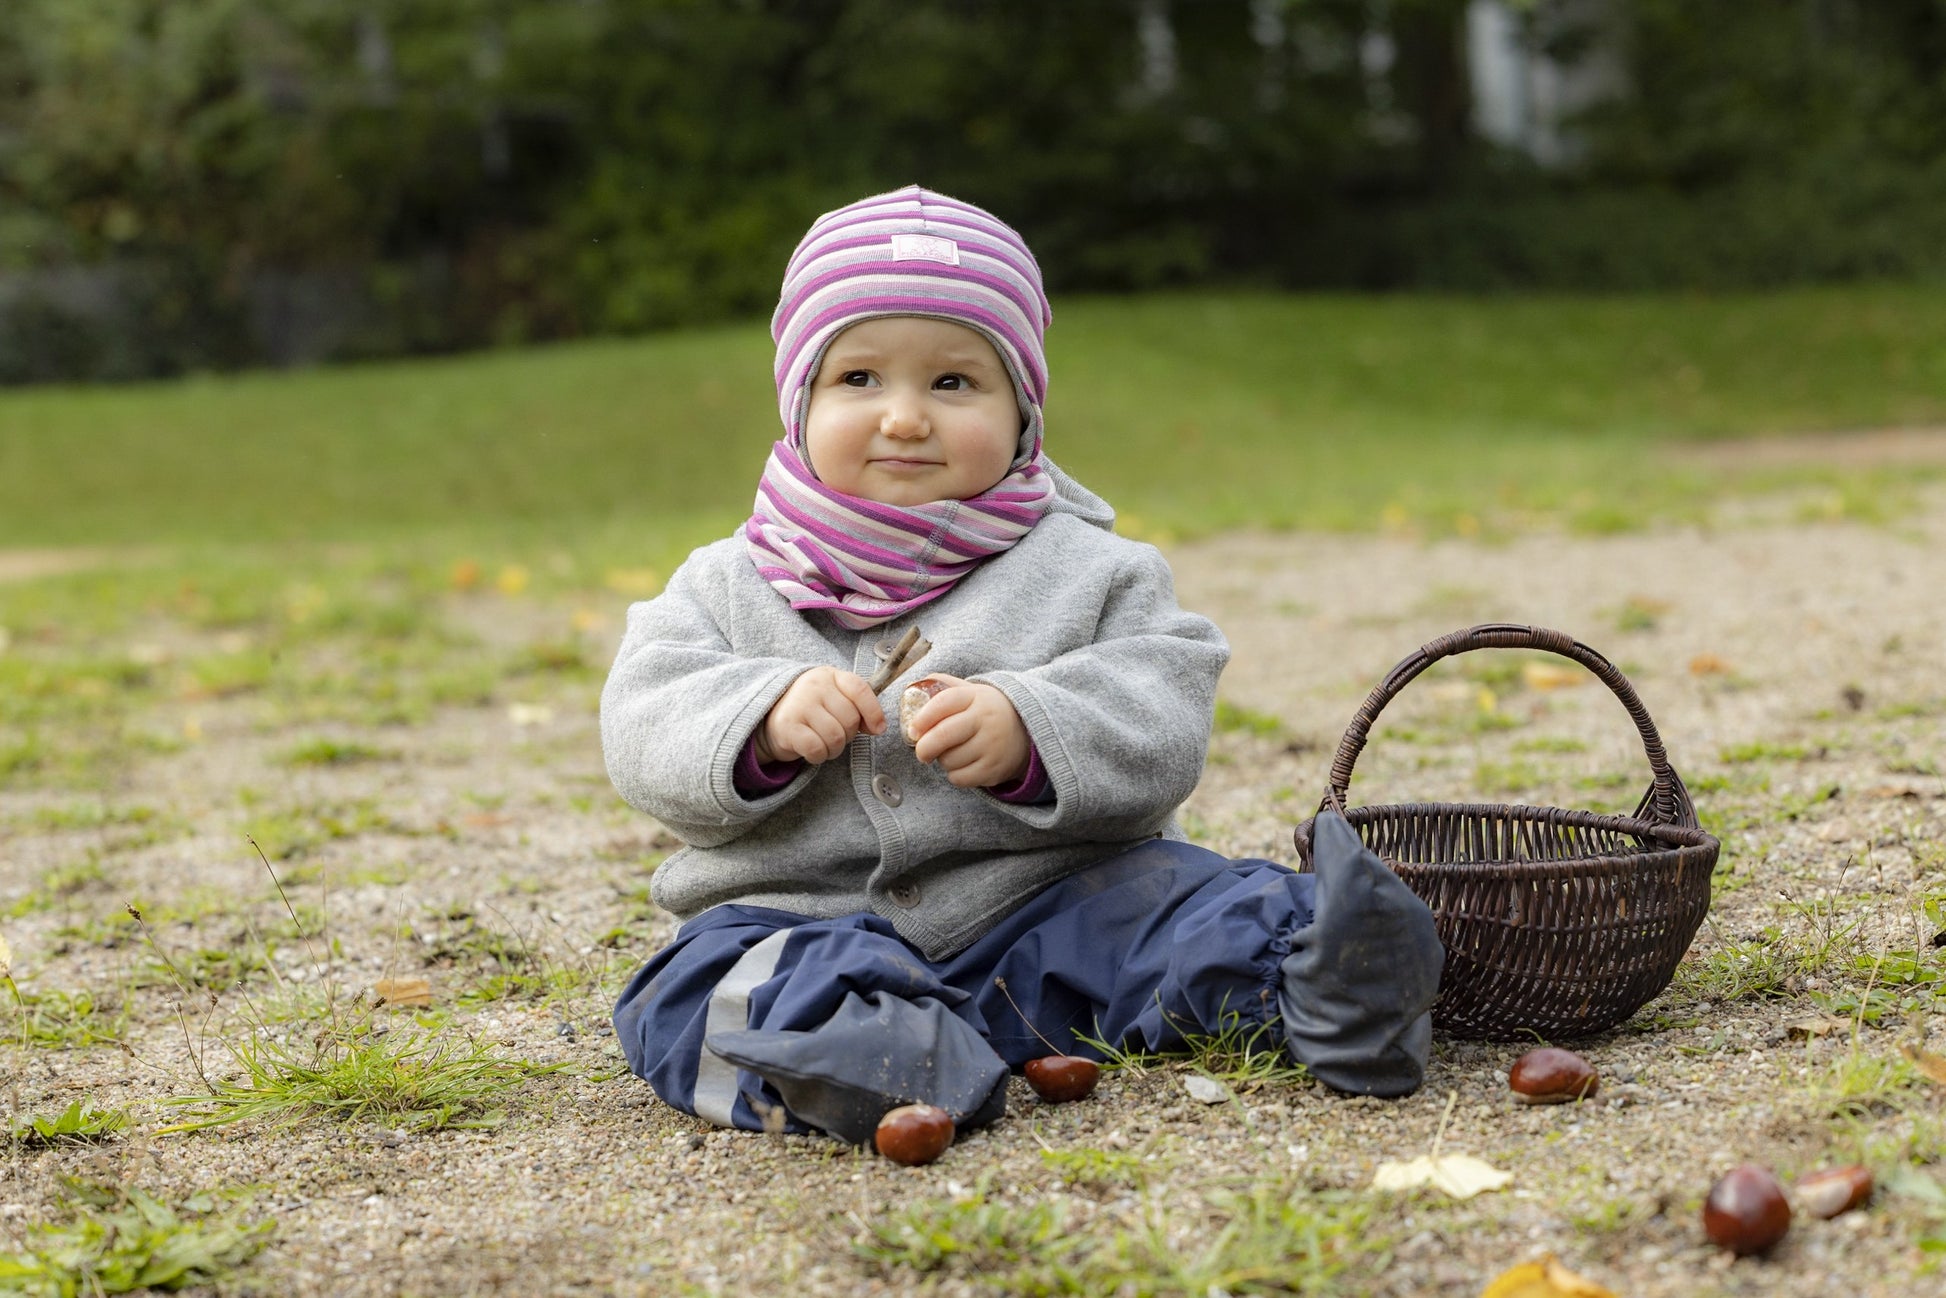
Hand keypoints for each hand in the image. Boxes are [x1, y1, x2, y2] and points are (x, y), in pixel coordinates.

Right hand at [757, 667, 884, 764]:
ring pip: (835, 737)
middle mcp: (814, 686)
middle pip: (850, 719)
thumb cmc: (811, 710)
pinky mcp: (787, 726)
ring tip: (824, 743)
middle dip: (848, 735)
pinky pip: (817, 749)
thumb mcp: (834, 698)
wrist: (769, 718)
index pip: (860, 689)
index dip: (873, 712)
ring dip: (834, 749)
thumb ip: (857, 707)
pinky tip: (812, 750)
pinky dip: (819, 756)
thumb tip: (878, 727)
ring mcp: (799, 704)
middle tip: (836, 735)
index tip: (877, 729)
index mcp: (830, 675)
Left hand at [908, 674, 1030, 788]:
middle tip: (921, 752)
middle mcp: (986, 720)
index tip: (913, 730)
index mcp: (977, 697)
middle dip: (923, 747)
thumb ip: (944, 685)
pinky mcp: (994, 770)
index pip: (944, 703)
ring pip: (948, 760)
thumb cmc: (987, 712)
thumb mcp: (972, 692)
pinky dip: (955, 775)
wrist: (1028, 732)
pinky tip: (964, 764)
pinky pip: (959, 778)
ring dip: (943, 760)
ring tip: (954, 753)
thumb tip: (914, 686)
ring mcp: (992, 746)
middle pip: (942, 735)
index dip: (922, 717)